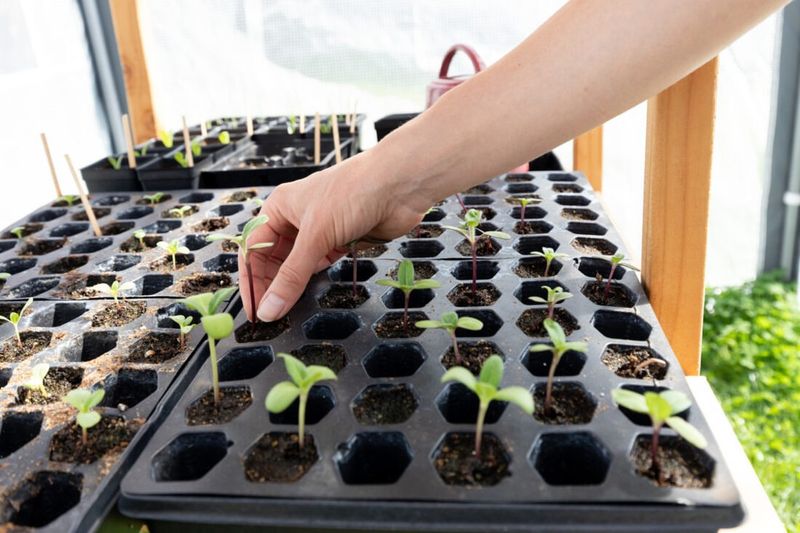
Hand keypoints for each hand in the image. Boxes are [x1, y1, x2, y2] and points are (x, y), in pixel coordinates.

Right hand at [240, 150, 430, 321]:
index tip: (254, 310)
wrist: (399, 185)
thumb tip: (268, 309)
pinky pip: (320, 265)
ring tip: (285, 312)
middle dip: (270, 286)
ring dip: (291, 285)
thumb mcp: (315, 235)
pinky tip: (307, 296)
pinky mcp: (342, 241)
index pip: (255, 249)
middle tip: (269, 316)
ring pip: (298, 263)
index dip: (252, 280)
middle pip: (274, 258)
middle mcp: (296, 218)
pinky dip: (312, 280)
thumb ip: (292, 275)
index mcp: (280, 207)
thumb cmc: (353, 193)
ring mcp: (321, 230)